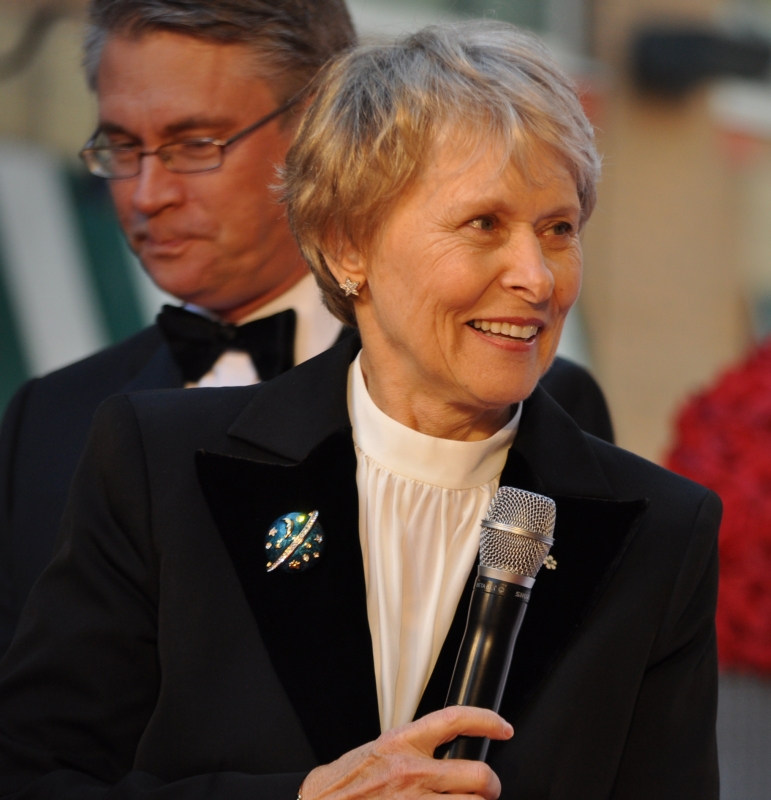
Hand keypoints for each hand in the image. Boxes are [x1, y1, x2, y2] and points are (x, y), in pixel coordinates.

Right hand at [300, 705, 512, 798]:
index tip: (502, 727)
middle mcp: (411, 773)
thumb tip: (443, 752)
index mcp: (402, 743)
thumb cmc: (342, 784)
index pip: (454, 720)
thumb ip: (412, 750)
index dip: (486, 720)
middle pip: (476, 775)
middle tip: (488, 787)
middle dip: (489, 784)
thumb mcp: (378, 753)